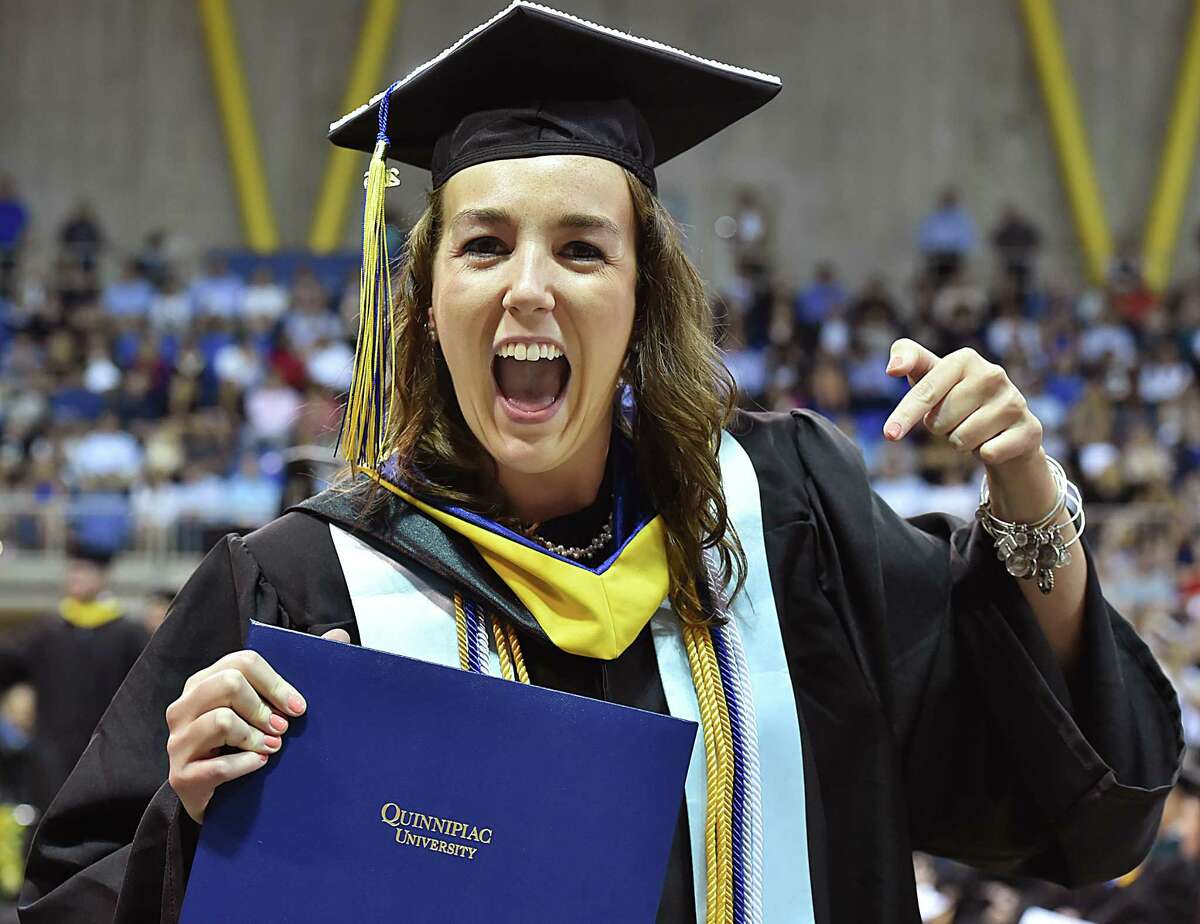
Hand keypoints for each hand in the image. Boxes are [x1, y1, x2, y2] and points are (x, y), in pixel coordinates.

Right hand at [166, 627, 349, 823]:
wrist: (221, 800)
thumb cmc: (247, 744)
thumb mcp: (268, 707)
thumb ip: (300, 670)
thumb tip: (339, 634)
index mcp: (205, 682)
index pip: (241, 662)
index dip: (276, 682)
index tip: (300, 707)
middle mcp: (184, 707)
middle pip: (228, 684)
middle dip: (264, 707)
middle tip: (283, 728)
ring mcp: (178, 741)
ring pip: (221, 722)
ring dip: (256, 736)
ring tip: (273, 748)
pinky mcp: (181, 776)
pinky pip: (217, 766)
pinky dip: (245, 765)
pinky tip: (259, 765)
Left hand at [881, 339, 1042, 466]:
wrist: (1006, 426)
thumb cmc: (957, 398)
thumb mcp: (931, 376)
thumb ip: (909, 360)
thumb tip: (893, 368)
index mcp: (964, 359)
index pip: (925, 391)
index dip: (905, 415)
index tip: (890, 434)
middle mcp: (993, 374)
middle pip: (939, 421)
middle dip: (939, 427)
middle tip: (956, 418)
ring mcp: (1014, 401)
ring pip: (960, 440)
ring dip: (960, 441)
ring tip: (975, 428)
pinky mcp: (1029, 429)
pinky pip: (988, 453)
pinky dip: (984, 453)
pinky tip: (994, 440)